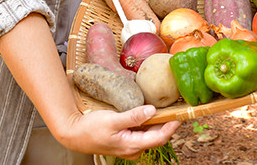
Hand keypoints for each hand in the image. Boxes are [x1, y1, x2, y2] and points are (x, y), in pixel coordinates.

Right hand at [55, 105, 180, 157]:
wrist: (75, 135)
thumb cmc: (91, 128)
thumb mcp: (112, 120)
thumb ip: (133, 116)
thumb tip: (152, 111)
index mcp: (132, 146)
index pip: (160, 138)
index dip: (172, 126)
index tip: (182, 114)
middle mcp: (134, 149)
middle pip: (158, 137)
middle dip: (169, 124)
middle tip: (178, 108)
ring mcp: (130, 147)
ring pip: (151, 135)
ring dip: (160, 123)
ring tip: (168, 108)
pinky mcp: (126, 141)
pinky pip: (143, 134)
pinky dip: (150, 124)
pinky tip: (151, 113)